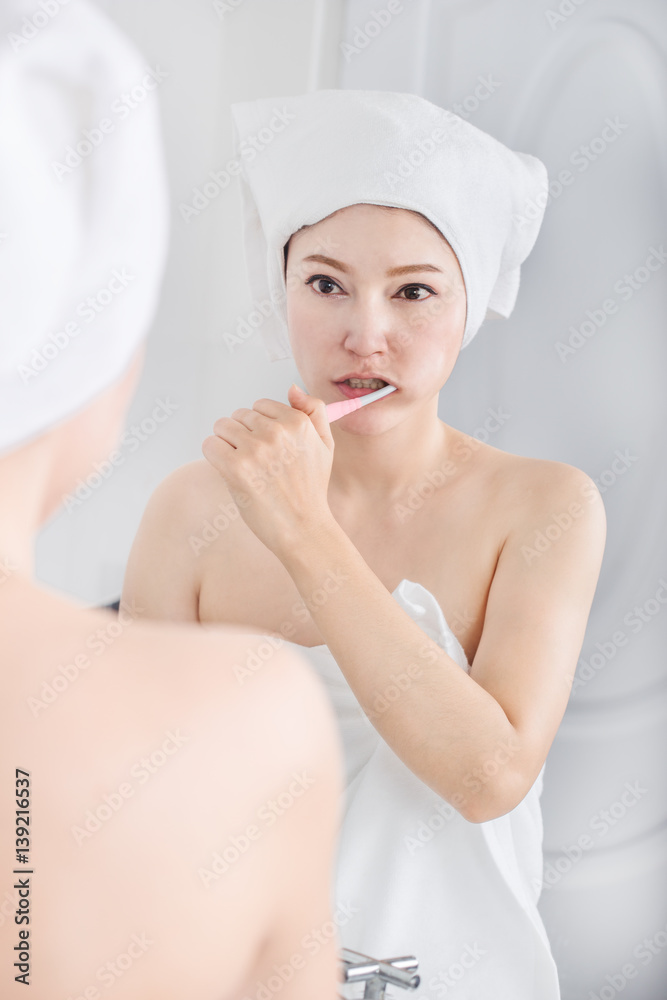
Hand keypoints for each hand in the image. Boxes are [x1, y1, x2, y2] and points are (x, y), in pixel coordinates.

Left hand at [201, 384, 335, 558]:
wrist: (303, 528)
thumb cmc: (311, 489)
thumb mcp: (325, 445)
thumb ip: (314, 411)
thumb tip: (291, 387)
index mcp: (298, 422)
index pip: (260, 405)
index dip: (260, 426)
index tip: (269, 448)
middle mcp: (277, 432)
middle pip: (239, 415)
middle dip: (242, 434)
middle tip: (257, 462)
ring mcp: (255, 450)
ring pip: (222, 427)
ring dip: (227, 444)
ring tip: (244, 466)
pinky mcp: (236, 468)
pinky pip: (210, 445)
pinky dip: (214, 455)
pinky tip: (229, 471)